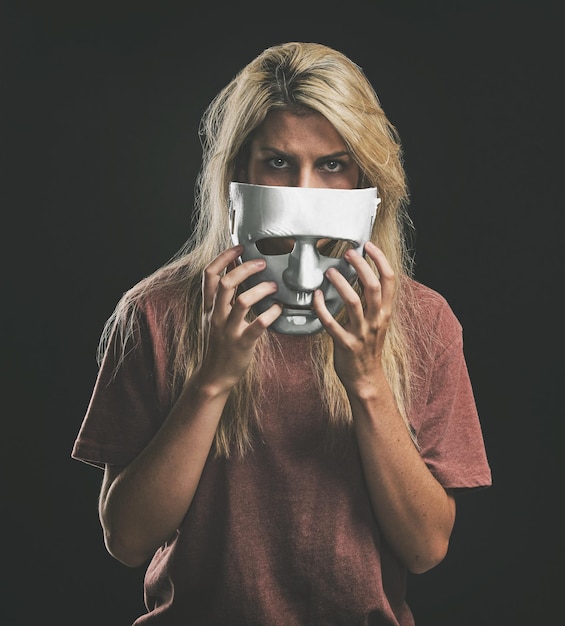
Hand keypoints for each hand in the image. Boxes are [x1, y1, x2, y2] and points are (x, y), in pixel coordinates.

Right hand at [199, 245, 281, 393]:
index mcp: (208, 306)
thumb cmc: (218, 343)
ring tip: (274, 287)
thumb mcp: (213, 317)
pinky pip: (259, 324)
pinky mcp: (242, 343)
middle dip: (245, 268)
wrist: (214, 376)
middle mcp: (216, 315)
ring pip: (243, 301)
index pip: (209, 274)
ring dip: (262, 289)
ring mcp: (228, 330)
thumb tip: (232, 268)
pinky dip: (272, 313)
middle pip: (226, 283)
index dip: (223, 256)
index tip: (239, 246)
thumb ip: (221, 295)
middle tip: (262, 263)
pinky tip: (278, 309)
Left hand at [312, 242, 394, 394]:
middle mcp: (376, 320)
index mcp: (385, 312)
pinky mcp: (344, 344)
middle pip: (372, 286)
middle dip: (361, 266)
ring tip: (330, 272)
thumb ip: (373, 301)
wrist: (366, 379)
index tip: (368, 246)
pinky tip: (315, 296)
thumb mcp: (378, 321)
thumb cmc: (368, 347)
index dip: (380, 260)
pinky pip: (331, 323)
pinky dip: (321, 308)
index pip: (389, 280)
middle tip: (348, 253)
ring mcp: (361, 333)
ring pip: (353, 302)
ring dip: (341, 283)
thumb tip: (363, 274)